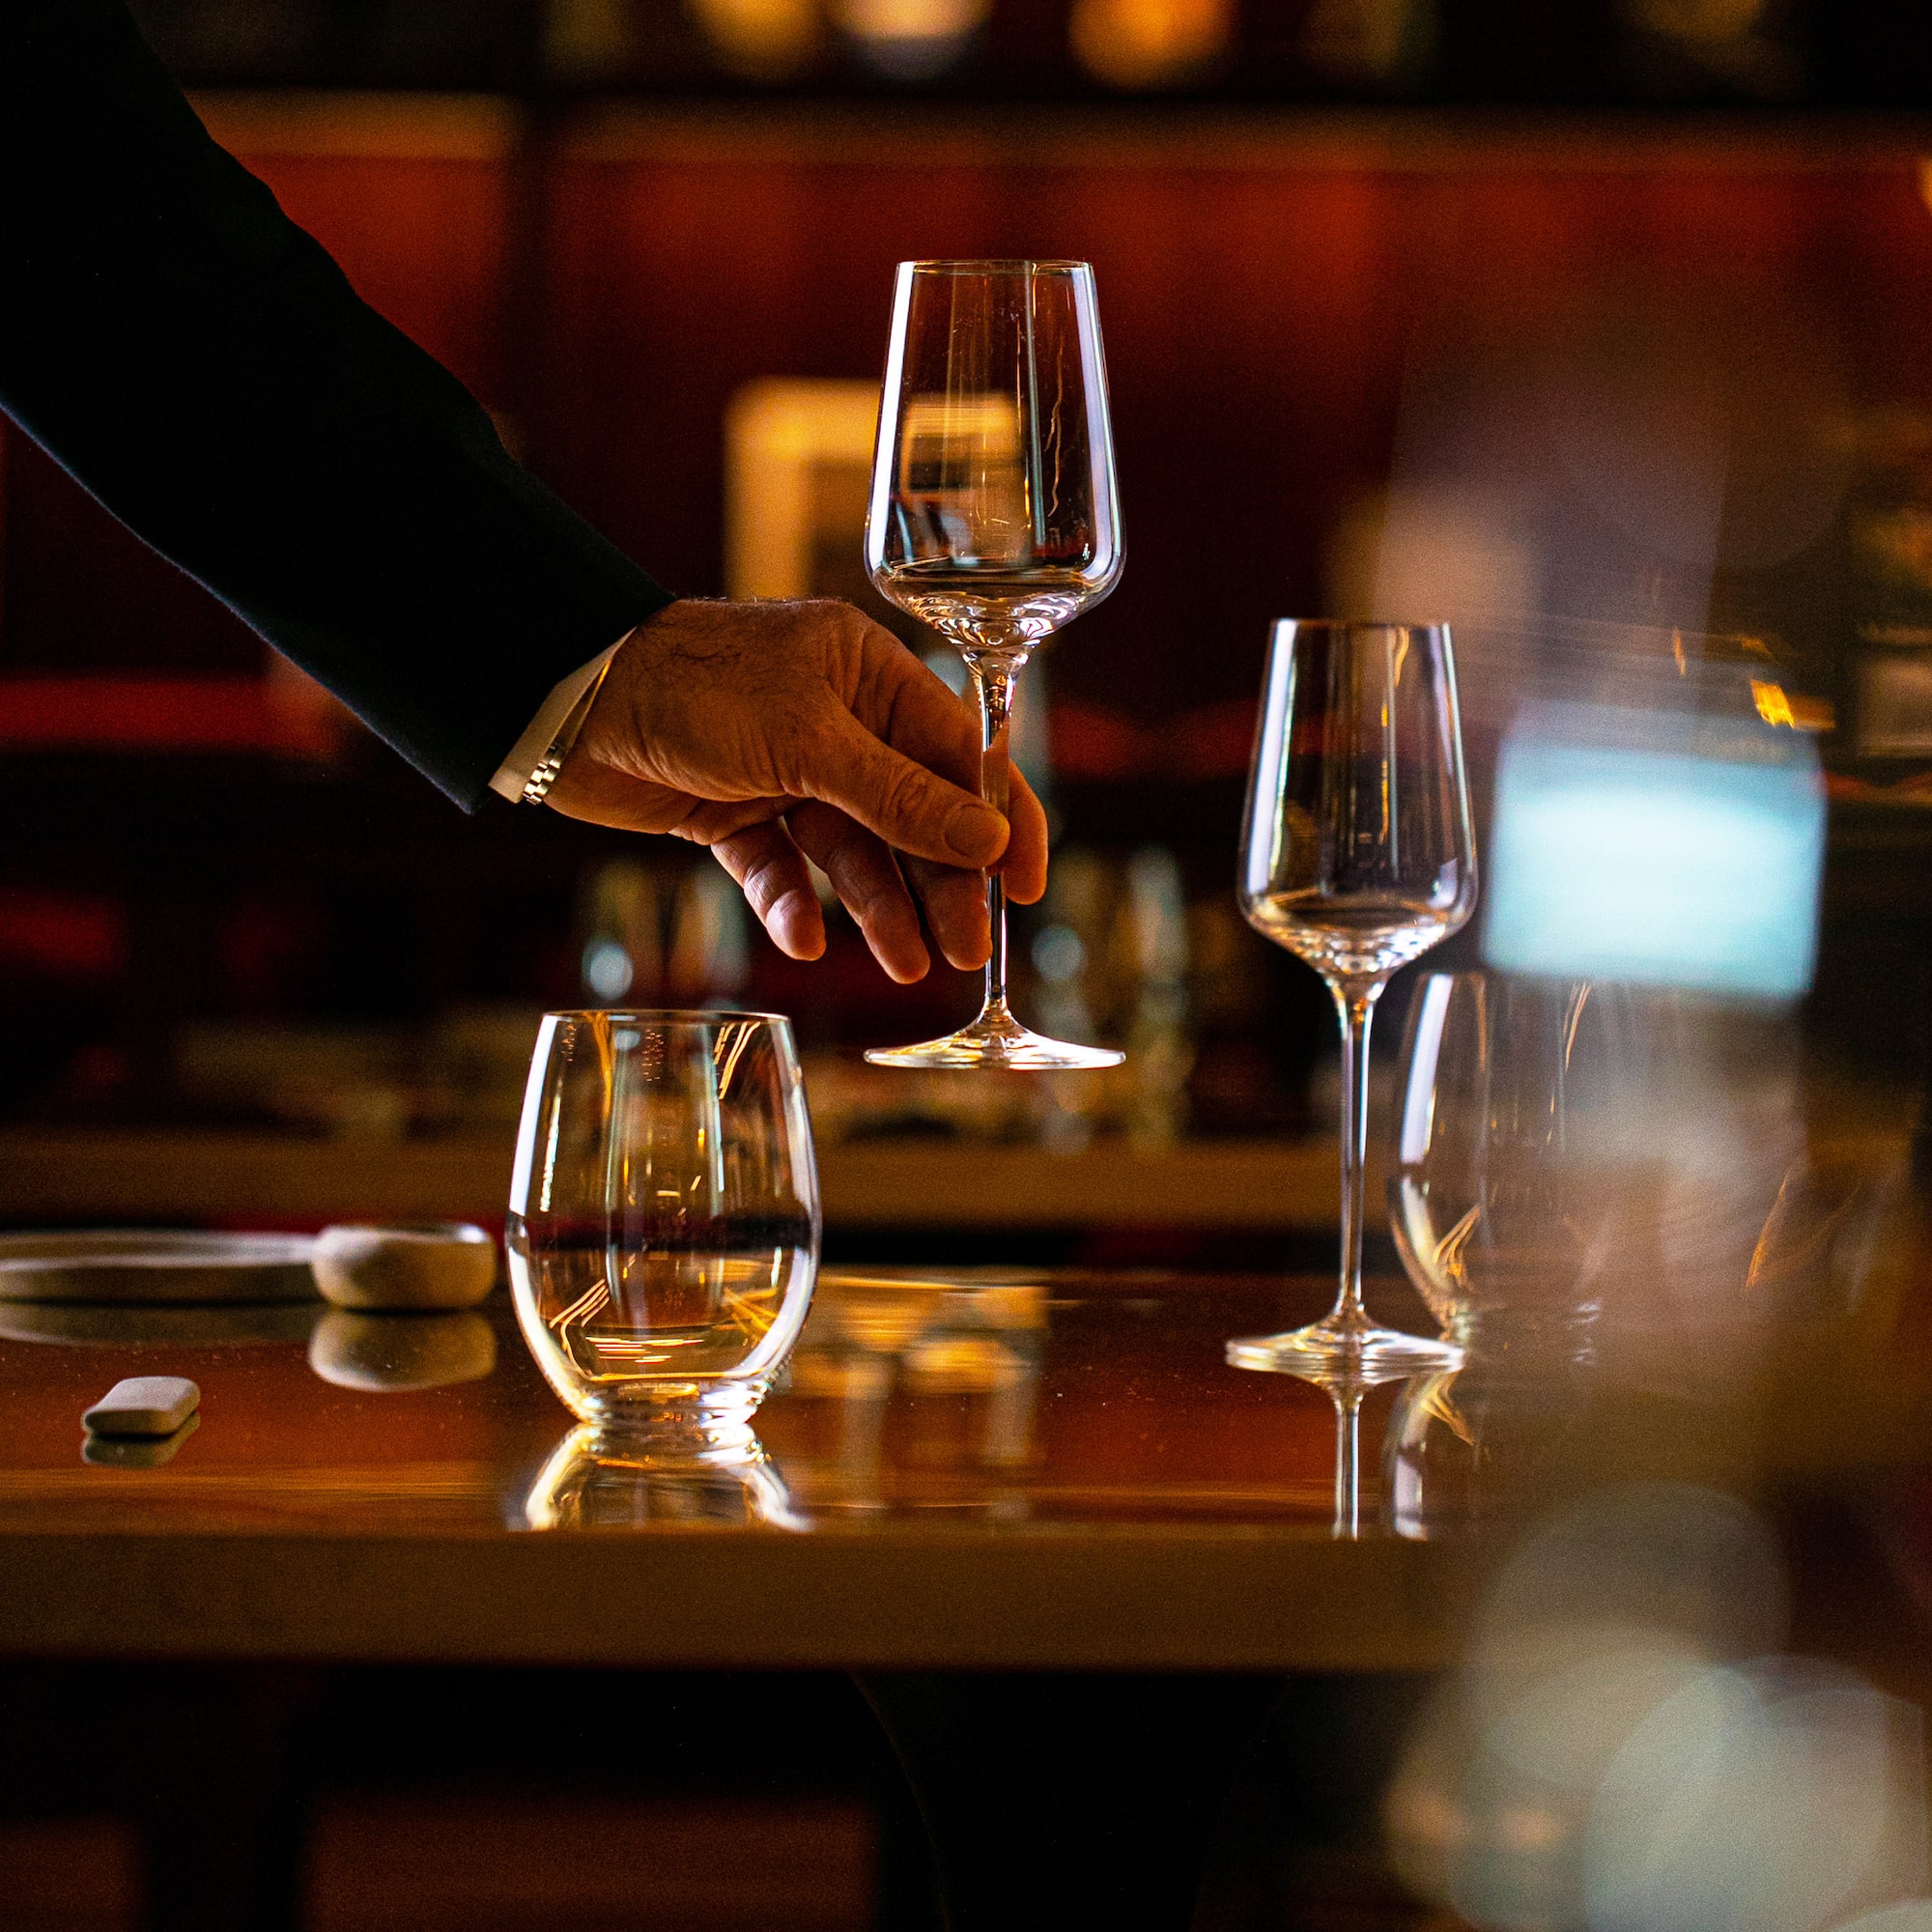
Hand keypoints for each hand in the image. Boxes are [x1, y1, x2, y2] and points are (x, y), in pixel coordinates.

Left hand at [546, 598, 1048, 981]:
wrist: (563, 700)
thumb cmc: (693, 687)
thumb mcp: (809, 742)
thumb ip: (899, 797)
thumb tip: (989, 842)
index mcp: (868, 675)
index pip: (960, 754)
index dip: (999, 821)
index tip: (1024, 886)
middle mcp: (836, 720)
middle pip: (912, 814)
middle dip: (939, 883)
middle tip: (964, 951)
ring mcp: (784, 770)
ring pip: (851, 850)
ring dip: (879, 907)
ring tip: (909, 967)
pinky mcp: (732, 812)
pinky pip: (779, 869)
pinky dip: (794, 905)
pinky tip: (808, 941)